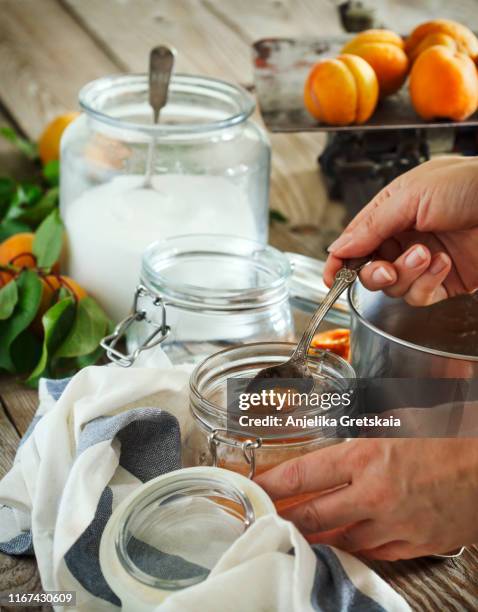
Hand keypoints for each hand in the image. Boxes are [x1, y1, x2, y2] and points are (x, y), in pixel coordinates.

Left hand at [255, 439, 477, 559]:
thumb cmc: (448, 433)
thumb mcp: (398, 420)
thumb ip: (363, 433)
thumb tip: (340, 440)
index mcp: (366, 455)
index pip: (305, 474)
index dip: (274, 485)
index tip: (256, 490)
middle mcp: (375, 493)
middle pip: (315, 515)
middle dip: (285, 519)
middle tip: (266, 521)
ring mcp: (395, 523)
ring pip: (342, 539)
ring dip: (318, 536)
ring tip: (300, 533)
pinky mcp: (416, 542)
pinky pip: (375, 552)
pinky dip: (356, 546)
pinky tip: (345, 541)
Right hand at [325, 157, 477, 304]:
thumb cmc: (470, 185)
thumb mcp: (411, 195)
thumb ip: (370, 225)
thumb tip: (336, 248)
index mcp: (391, 212)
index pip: (355, 242)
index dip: (339, 262)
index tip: (330, 279)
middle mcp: (404, 238)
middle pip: (369, 270)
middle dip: (373, 273)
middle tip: (384, 269)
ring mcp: (423, 262)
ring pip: (392, 287)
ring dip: (405, 274)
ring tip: (427, 254)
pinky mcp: (443, 283)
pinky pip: (419, 296)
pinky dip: (427, 283)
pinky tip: (444, 263)